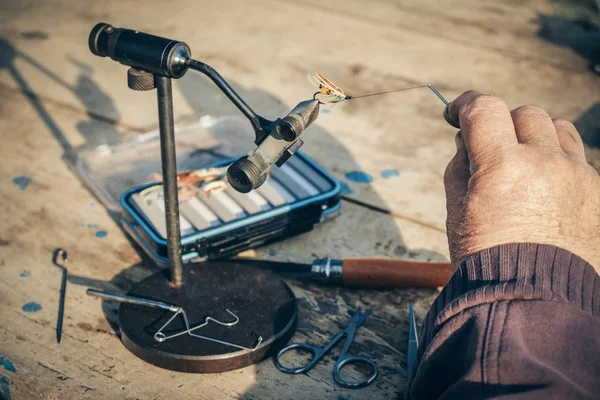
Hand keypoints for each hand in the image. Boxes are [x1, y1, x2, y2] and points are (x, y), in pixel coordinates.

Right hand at [444, 91, 599, 269]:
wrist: (531, 298)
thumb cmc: (484, 255)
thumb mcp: (457, 209)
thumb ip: (460, 166)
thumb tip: (467, 140)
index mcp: (503, 166)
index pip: (485, 109)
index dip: (466, 104)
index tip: (456, 113)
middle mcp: (544, 162)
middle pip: (524, 113)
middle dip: (501, 124)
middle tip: (489, 147)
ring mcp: (576, 175)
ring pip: (557, 128)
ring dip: (535, 136)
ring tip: (522, 161)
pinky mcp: (595, 191)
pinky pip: (576, 156)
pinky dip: (556, 159)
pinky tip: (544, 185)